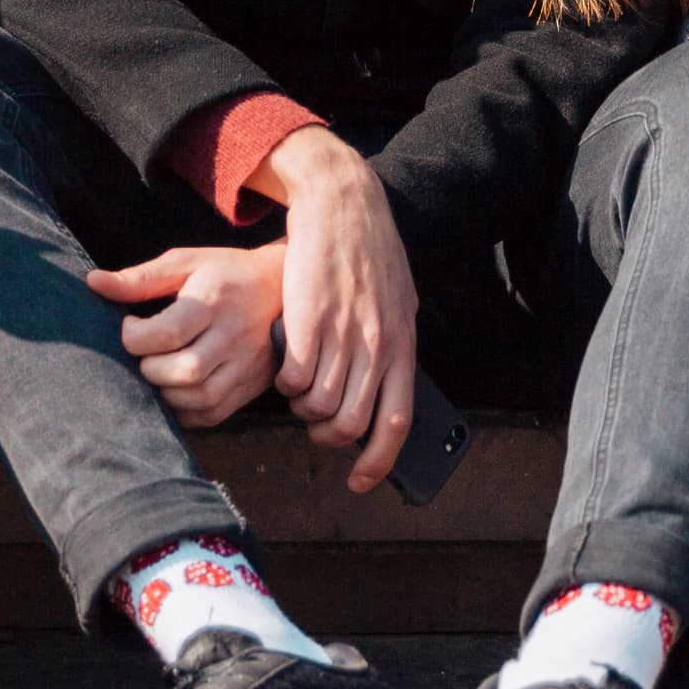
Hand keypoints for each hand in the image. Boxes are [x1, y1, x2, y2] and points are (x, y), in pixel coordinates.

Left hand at [92, 243, 285, 429]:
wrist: (280, 288)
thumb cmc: (224, 273)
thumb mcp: (184, 263)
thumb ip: (140, 278)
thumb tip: (93, 282)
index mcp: (214, 301)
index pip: (169, 332)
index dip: (135, 337)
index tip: (130, 327)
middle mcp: (234, 335)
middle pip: (186, 370)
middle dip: (151, 369)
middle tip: (144, 354)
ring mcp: (247, 364)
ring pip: (201, 398)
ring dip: (167, 394)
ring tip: (158, 373)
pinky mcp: (252, 385)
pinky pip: (214, 414)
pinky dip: (186, 411)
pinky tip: (174, 391)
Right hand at [255, 127, 421, 490]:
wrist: (344, 207)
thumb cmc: (371, 256)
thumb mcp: (399, 303)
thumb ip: (393, 346)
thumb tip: (387, 391)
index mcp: (403, 344)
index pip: (395, 421)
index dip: (377, 461)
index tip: (359, 481)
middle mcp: (376, 344)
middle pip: (350, 422)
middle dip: (327, 435)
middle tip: (315, 423)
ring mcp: (343, 333)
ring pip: (318, 404)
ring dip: (303, 408)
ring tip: (299, 391)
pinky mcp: (310, 320)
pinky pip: (294, 378)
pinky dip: (286, 384)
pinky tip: (286, 369)